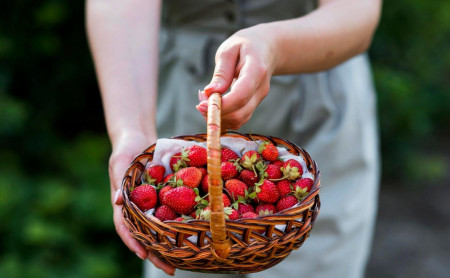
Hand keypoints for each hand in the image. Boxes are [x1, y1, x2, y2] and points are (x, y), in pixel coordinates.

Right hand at [109, 132, 175, 275]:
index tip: (143, 256)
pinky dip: (180, 224)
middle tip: (171, 269)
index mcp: (124, 204)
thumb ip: (119, 181)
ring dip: (170, 244)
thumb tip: (117, 202)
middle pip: (146, 235)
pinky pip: (173, 212)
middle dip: (156, 253)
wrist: (138, 139)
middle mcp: (138, 208)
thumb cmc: (126, 150)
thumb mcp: (120, 163)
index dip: (134, 242)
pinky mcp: (165, 197)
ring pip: (160, 228)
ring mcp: (152, 204)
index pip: (126, 227)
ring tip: (185, 260)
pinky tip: (194, 234)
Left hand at [196, 24, 276, 129]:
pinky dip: (223, 117)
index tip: (200, 105)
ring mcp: (259, 99)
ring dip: (217, 117)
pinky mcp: (254, 105)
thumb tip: (210, 93)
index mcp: (256, 71)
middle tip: (199, 102)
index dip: (220, 105)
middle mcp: (261, 89)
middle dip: (215, 113)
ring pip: (238, 120)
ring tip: (205, 100)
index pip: (240, 96)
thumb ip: (221, 72)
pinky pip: (238, 119)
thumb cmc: (244, 46)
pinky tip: (213, 104)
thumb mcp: (229, 50)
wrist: (265, 49)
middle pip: (239, 114)